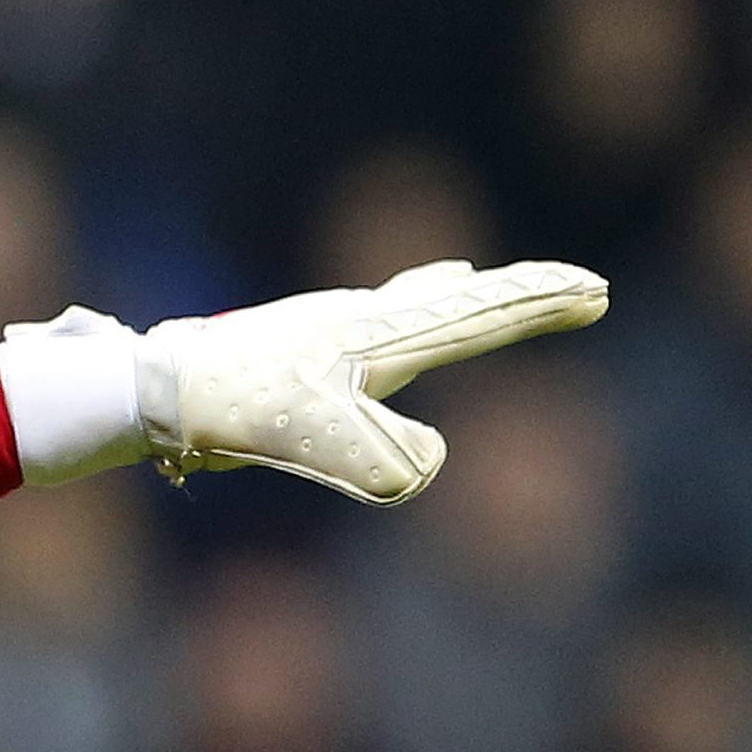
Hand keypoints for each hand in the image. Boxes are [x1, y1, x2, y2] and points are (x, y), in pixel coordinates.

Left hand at [2, 259, 612, 506]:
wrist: (154, 387)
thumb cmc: (237, 411)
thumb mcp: (317, 445)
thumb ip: (381, 460)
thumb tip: (425, 469)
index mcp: (379, 333)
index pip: (480, 314)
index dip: (540, 304)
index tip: (597, 290)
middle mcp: (360, 319)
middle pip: (458, 301)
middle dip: (518, 295)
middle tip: (576, 285)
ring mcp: (328, 327)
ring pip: (409, 304)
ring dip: (456, 296)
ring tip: (470, 281)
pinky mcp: (297, 345)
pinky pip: (369, 322)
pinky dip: (398, 311)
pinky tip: (381, 320)